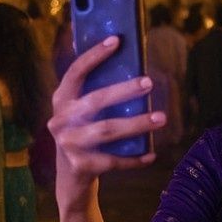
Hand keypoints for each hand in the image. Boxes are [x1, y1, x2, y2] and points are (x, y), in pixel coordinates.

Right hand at [47, 36, 164, 211]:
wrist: (70, 181)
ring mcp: (68, 144)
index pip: (75, 72)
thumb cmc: (84, 138)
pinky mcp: (81, 166)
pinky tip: (152, 155)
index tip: (117, 40)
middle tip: (149, 82)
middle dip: (124, 90)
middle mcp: (60, 121)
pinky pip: (114, 160)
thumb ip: (95, 96)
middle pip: (96, 101)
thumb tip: (134, 72)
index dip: (95, 55)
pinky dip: (135, 159)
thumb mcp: (82, 115)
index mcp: (61, 101)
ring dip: (137, 124)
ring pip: (108, 130)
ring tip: (161, 117)